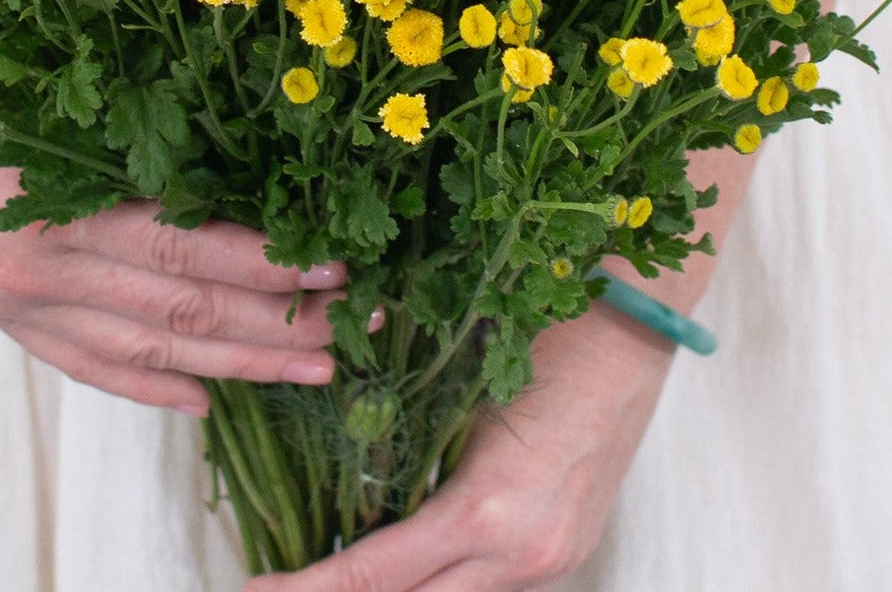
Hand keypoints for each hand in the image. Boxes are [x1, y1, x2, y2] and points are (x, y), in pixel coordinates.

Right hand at [0, 19, 354, 417]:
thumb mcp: (42, 81)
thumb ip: (127, 122)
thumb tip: (235, 150)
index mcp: (56, 203)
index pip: (188, 252)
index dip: (269, 267)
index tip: (337, 269)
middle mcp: (39, 267)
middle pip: (181, 313)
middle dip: (277, 329)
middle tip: (355, 333)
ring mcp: (16, 300)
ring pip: (147, 351)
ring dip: (237, 367)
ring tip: (310, 374)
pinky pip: (83, 366)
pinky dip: (146, 388)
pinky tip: (201, 402)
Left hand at [245, 303, 673, 589]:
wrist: (633, 326)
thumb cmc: (544, 335)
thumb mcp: (461, 389)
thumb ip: (408, 441)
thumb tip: (347, 464)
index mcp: (486, 511)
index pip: (377, 573)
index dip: (312, 589)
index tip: (258, 589)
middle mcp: (522, 556)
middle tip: (287, 585)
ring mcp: (552, 560)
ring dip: (400, 588)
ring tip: (342, 566)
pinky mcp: (567, 550)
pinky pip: (489, 583)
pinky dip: (445, 575)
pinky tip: (411, 553)